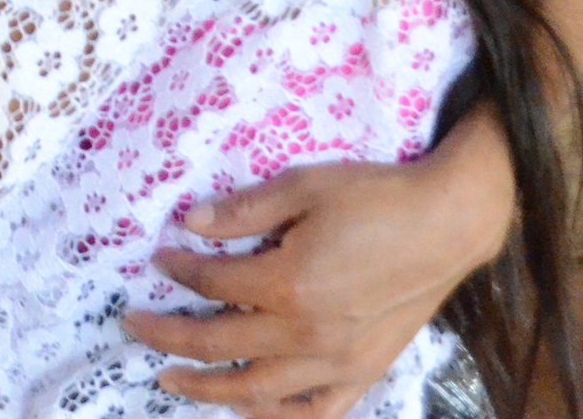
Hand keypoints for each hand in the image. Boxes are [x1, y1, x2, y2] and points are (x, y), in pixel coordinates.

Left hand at [126, 126, 513, 417]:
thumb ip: (244, 210)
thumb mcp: (304, 186)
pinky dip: (277, 416)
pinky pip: (314, 410)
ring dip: (208, 389)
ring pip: (257, 392)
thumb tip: (189, 222)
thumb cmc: (376, 197)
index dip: (179, 271)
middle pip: (219, 346)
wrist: (449, 223)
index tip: (159, 259)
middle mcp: (306, 333)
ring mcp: (336, 361)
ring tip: (173, 380)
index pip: (212, 286)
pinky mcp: (364, 371)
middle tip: (134, 330)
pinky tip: (252, 409)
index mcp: (287, 284)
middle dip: (168, 338)